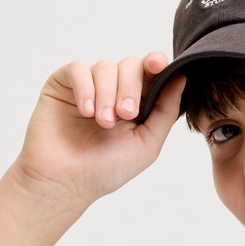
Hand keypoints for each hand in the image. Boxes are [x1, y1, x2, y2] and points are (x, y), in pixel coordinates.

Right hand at [14, 52, 184, 208]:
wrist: (68, 182)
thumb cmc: (107, 169)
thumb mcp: (147, 144)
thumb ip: (166, 111)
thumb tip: (181, 77)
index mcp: (138, 103)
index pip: (151, 73)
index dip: (157, 63)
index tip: (159, 65)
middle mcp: (114, 91)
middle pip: (131, 65)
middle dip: (131, 87)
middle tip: (125, 114)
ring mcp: (89, 86)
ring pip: (106, 66)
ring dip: (107, 94)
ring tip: (103, 123)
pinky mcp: (63, 83)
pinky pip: (78, 68)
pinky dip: (86, 87)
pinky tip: (85, 111)